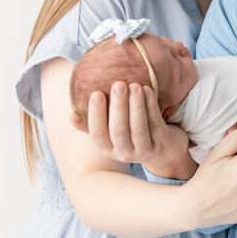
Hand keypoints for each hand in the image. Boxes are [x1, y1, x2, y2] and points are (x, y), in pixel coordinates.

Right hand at [71, 81, 195, 178]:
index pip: (98, 135)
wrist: (164, 150)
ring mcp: (144, 151)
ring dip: (136, 105)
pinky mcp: (162, 144)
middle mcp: (124, 153)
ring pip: (138, 128)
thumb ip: (93, 125)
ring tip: (134, 85)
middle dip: (118, 106)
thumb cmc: (132, 134)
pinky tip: (148, 90)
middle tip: (118, 84)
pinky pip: (156, 124)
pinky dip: (151, 106)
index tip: (96, 93)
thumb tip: (71, 115)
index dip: (96, 115)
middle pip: (119, 131)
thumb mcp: (112, 133)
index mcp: (108, 149)